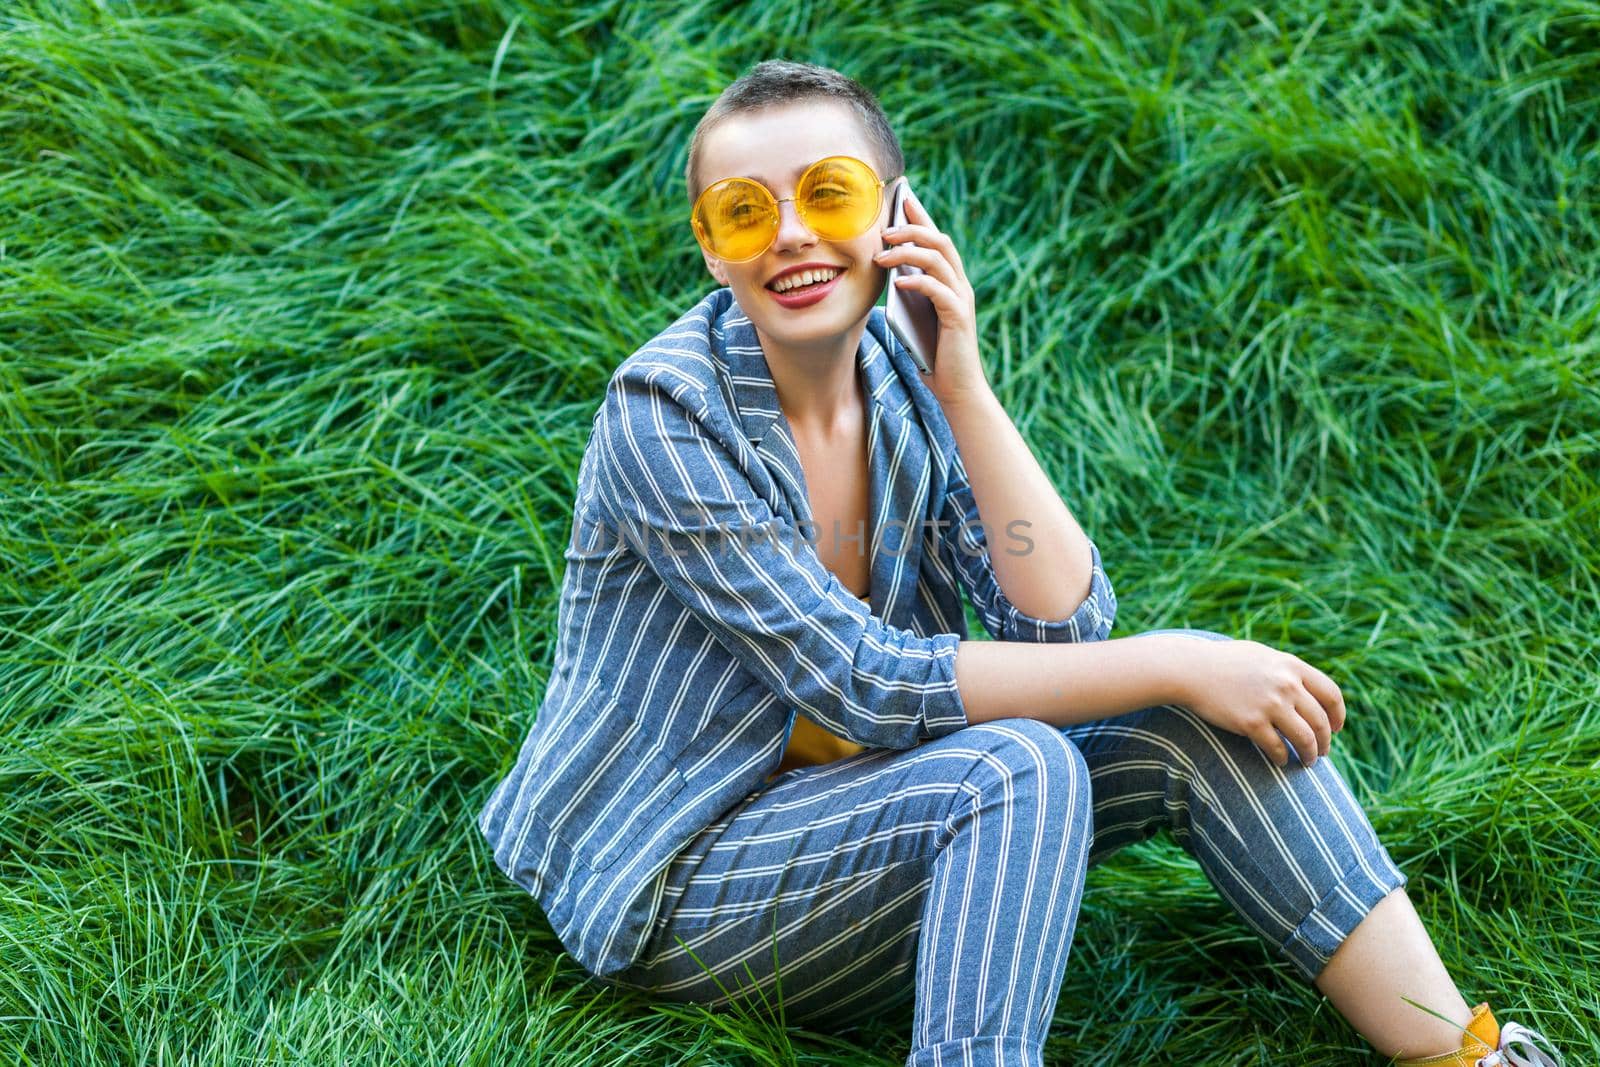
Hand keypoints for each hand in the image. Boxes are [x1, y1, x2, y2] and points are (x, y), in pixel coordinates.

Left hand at [872, 184, 990, 406]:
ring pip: (939, 260)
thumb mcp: (915, 316)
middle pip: (940, 241)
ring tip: (882, 256)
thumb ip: (907, 292)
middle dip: (912, 228)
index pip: (937, 239)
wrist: (956, 388)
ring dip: (908, 252)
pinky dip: (916, 282)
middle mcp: (960, 285)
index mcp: (950, 281)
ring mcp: (961, 300)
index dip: (921, 215)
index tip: (902, 195)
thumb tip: (884, 268)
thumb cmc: (932, 353)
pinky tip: (897, 282)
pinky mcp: (957, 318)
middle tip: (884, 229)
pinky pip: (937, 290)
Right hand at [1174, 638, 1346, 768]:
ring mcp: (1269, 705)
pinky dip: (1283, 758)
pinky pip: (1277, 748)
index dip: (1338, 716)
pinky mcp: (1251, 723)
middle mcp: (1286, 685)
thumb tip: (1307, 689)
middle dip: (1325, 741)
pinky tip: (1281, 760)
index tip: (1336, 729)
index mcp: (1291, 666)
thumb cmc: (1224, 662)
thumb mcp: (1262, 656)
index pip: (1331, 694)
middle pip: (1321, 721)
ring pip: (1305, 739)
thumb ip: (1286, 670)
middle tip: (1322, 752)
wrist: (1190, 669)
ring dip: (1310, 755)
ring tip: (1308, 762)